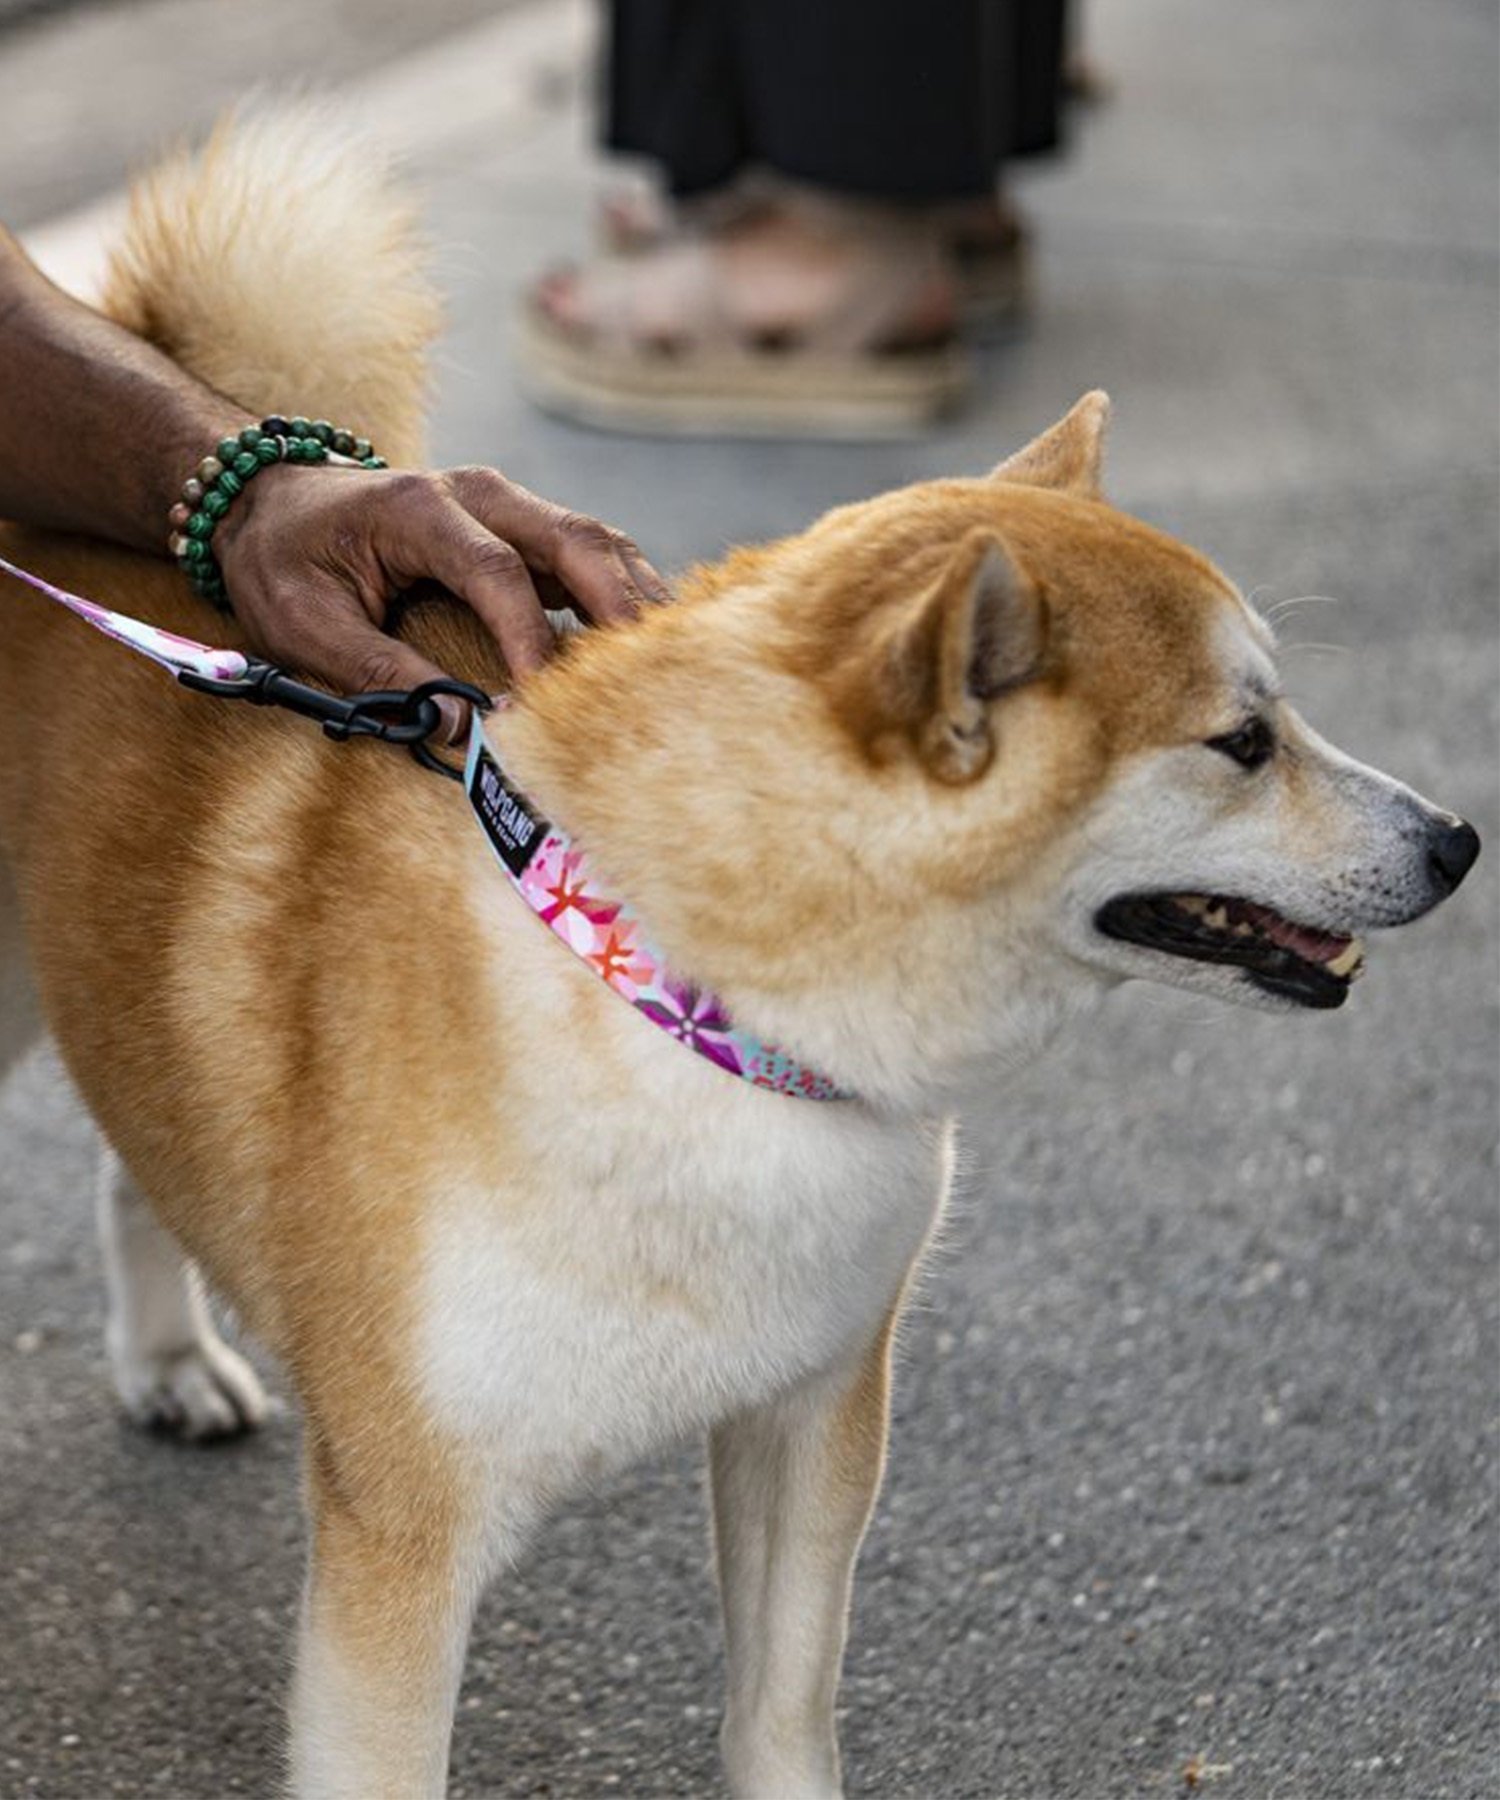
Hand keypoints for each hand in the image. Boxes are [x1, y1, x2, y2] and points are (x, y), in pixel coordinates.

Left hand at [213, 461, 671, 733]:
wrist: (268, 498)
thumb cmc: (284, 562)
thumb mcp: (305, 626)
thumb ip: (380, 677)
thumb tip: (462, 733)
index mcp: (419, 510)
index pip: (497, 573)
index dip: (532, 641)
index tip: (546, 704)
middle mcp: (477, 494)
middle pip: (575, 540)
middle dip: (620, 608)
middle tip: (652, 673)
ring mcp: (506, 505)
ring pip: (596, 542)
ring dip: (636, 599)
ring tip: (668, 662)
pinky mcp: (521, 529)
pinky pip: (589, 555)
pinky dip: (623, 595)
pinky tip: (646, 644)